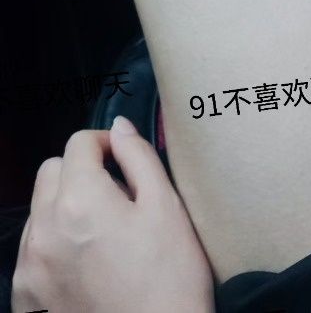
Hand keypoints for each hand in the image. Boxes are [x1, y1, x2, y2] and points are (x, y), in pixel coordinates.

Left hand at [12, 117, 214, 312]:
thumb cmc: (170, 280)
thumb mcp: (167, 208)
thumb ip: (139, 158)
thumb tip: (120, 128)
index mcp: (80, 201)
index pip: (79, 143)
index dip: (106, 144)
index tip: (125, 160)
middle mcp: (44, 231)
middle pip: (51, 172)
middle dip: (80, 172)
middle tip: (116, 196)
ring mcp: (30, 270)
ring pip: (39, 212)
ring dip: (64, 209)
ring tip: (102, 235)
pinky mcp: (26, 300)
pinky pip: (33, 253)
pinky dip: (54, 247)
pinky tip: (86, 266)